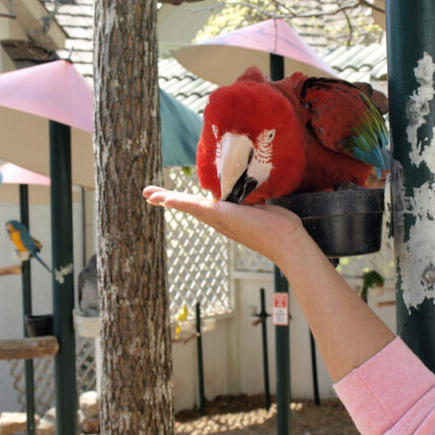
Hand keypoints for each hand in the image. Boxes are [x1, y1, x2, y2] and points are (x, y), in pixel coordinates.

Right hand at [142, 186, 309, 266]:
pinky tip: (163, 198)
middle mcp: (219, 220)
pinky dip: (177, 201)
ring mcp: (218, 219)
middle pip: (189, 207)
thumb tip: (259, 195)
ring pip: (188, 206)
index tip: (172, 198)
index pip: (203, 207)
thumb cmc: (281, 227)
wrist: (286, 240)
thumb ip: (256, 201)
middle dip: (169, 200)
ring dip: (167, 198)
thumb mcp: (264, 208)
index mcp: (228, 218)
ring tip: (148, 194)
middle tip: (149, 195)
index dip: (186, 201)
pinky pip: (194, 206)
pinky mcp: (220, 215)